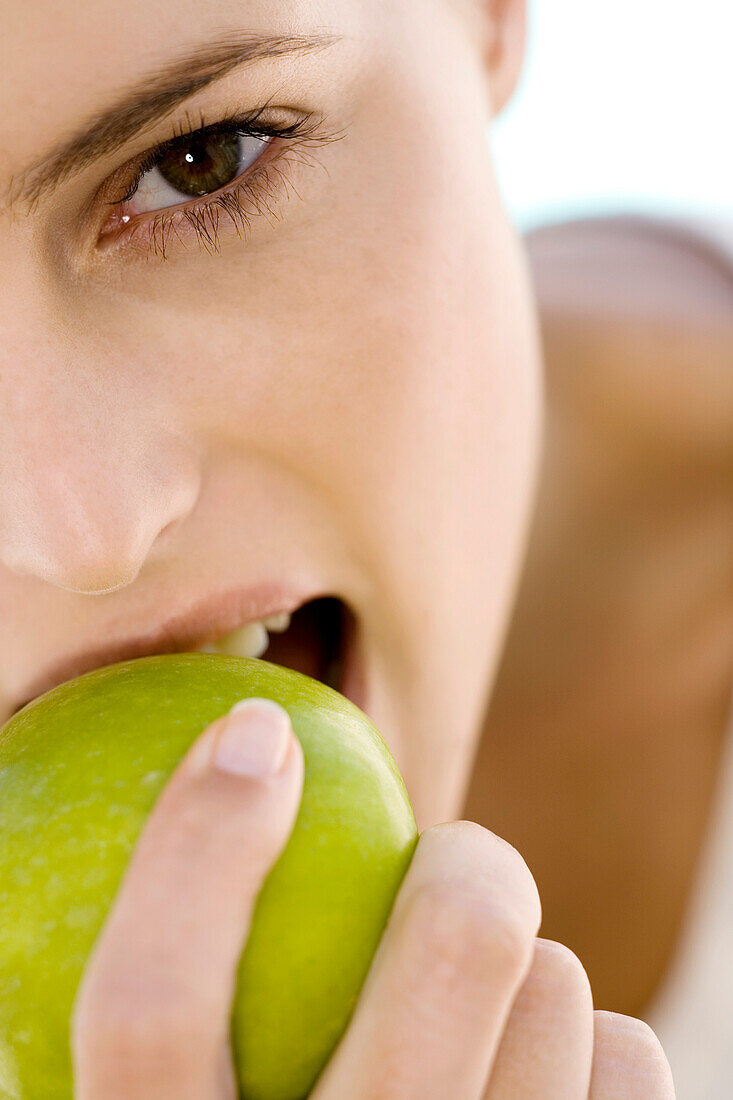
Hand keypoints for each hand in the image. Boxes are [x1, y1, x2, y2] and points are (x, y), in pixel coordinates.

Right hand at [72, 700, 674, 1098]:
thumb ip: (165, 1043)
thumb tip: (190, 833)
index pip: (151, 1011)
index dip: (197, 844)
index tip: (252, 733)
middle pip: (455, 956)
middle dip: (471, 863)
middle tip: (453, 859)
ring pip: (560, 996)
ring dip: (527, 966)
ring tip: (488, 1004)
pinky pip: (624, 1070)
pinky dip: (595, 1043)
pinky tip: (551, 1073)